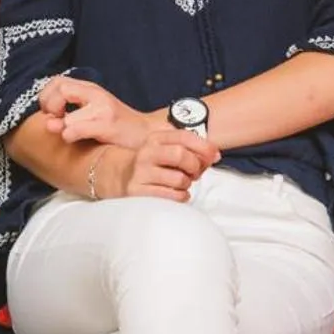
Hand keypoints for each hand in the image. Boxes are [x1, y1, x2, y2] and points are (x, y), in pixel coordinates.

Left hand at [39, 75, 153, 148]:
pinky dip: (69, 135)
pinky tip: (73, 139)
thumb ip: (69, 114)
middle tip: (56, 119)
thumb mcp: (92, 113)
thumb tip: (47, 122)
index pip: (57, 81)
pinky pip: (77, 128)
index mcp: (90, 89)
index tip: (51, 113)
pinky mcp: (108, 124)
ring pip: (67, 113)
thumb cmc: (117, 127)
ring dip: (62, 126)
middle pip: (59, 88)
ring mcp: (102, 108)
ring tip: (67, 132)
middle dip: (50, 105)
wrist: (146, 134)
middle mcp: (96, 94)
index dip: (47, 96)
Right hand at [103, 129, 218, 200]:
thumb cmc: (152, 164)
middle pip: (181, 155)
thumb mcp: (166, 150)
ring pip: (179, 179)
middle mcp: (147, 153)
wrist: (119, 176)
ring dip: (187, 184)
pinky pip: (172, 197)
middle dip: (195, 166)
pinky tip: (175, 193)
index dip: (204, 146)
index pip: (184, 136)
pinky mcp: (138, 192)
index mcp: (155, 138)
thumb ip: (190, 150)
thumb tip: (214, 156)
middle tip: (195, 172)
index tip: (214, 156)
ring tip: (181, 183)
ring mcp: (141, 173)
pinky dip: (181, 196)